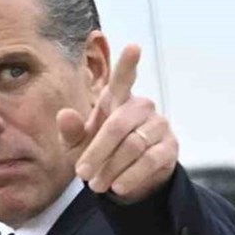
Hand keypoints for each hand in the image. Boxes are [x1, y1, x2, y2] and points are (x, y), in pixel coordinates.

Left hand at [57, 45, 178, 202]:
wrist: (124, 179)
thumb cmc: (98, 152)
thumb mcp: (78, 144)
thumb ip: (70, 131)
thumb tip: (64, 114)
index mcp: (116, 100)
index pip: (123, 79)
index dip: (128, 64)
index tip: (134, 47)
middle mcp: (141, 107)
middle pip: (118, 126)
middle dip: (97, 152)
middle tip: (81, 174)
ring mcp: (158, 126)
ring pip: (133, 146)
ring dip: (111, 168)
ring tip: (96, 185)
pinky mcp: (169, 147)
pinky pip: (149, 160)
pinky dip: (130, 176)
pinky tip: (118, 187)